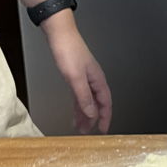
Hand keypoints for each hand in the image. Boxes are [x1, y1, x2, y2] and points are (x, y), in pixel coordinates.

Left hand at [42, 12, 112, 133]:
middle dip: (94, 118)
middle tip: (89, 132)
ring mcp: (85, 77)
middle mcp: (93, 79)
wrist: (60, 35)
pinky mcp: (76, 75)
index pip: (105, 103)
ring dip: (85, 113)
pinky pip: (80, 95)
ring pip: (88, 100)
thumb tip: (91, 113)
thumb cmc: (68, 51)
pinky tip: (75, 110)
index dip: (105, 117)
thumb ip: (83, 97)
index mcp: (97, 80)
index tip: (103, 130)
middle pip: (97, 103)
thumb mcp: (75, 78)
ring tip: (80, 126)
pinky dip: (78, 105)